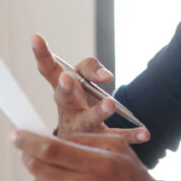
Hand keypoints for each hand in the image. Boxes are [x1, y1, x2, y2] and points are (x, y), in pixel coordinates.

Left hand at [11, 131, 177, 180]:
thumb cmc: (128, 172)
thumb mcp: (116, 145)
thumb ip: (84, 138)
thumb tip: (51, 138)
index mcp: (99, 164)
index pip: (52, 150)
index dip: (29, 142)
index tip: (15, 135)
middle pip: (40, 169)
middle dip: (29, 156)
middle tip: (27, 148)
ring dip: (42, 172)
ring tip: (60, 166)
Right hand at [32, 34, 147, 142]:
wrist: (79, 144)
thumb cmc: (80, 104)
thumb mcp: (82, 82)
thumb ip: (91, 69)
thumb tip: (106, 76)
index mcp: (62, 92)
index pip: (49, 71)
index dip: (42, 54)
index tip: (35, 36)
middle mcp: (67, 110)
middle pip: (62, 98)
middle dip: (64, 88)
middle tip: (67, 78)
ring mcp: (80, 128)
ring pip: (88, 120)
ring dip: (99, 111)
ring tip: (110, 103)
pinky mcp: (97, 141)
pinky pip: (116, 137)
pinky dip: (131, 134)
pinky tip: (144, 133)